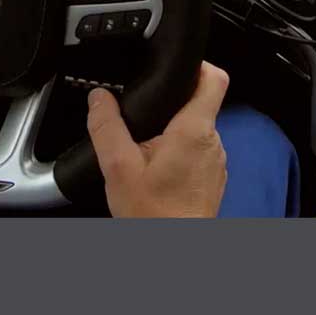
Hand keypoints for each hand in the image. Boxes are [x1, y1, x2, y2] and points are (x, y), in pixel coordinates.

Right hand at [87, 62, 229, 217]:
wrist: (173, 251)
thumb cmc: (154, 216)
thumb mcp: (118, 167)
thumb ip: (107, 127)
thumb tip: (98, 99)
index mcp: (194, 130)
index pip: (214, 77)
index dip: (198, 63)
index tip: (177, 64)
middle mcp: (213, 142)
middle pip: (201, 102)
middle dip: (173, 103)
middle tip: (145, 113)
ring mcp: (216, 161)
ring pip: (198, 129)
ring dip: (175, 131)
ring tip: (147, 145)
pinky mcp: (213, 178)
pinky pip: (199, 152)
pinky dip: (180, 153)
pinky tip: (157, 169)